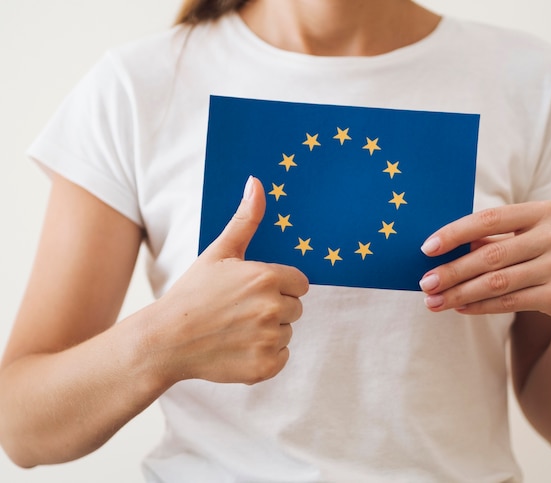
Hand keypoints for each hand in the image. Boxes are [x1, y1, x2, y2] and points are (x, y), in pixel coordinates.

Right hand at [148, 176, 308, 384]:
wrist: (165, 341)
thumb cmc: (192, 293)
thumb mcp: (219, 252)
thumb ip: (245, 219)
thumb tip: (257, 182)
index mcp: (267, 277)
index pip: (299, 283)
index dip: (278, 286)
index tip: (253, 291)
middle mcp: (273, 308)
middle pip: (296, 308)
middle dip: (274, 308)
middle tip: (240, 311)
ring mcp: (269, 339)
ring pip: (287, 332)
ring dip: (269, 332)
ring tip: (235, 330)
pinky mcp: (265, 367)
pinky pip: (281, 357)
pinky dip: (264, 356)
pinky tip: (238, 348)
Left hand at [418, 201, 550, 330]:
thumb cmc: (548, 259)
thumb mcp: (528, 240)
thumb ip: (492, 240)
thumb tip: (440, 248)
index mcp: (543, 211)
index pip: (488, 218)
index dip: (454, 233)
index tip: (426, 248)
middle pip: (489, 255)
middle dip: (451, 271)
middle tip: (425, 282)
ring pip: (496, 282)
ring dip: (459, 293)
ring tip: (433, 301)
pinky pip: (509, 302)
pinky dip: (479, 306)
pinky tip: (459, 308)